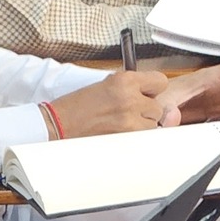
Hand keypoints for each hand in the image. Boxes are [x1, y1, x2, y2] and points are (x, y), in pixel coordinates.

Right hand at [47, 70, 171, 136]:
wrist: (59, 124)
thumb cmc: (76, 105)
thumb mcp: (105, 84)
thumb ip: (130, 85)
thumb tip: (147, 90)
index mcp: (124, 81)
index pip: (160, 82)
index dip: (154, 88)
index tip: (148, 92)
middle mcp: (130, 99)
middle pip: (158, 107)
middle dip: (146, 109)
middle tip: (129, 110)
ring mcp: (129, 122)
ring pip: (152, 125)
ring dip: (142, 125)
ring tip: (122, 122)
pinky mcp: (126, 139)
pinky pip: (142, 138)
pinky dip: (135, 137)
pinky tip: (119, 132)